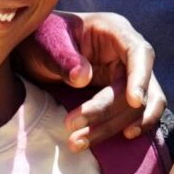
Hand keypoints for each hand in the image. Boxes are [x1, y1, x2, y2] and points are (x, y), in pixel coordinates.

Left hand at [14, 11, 164, 149]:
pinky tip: (100, 142)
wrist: (32, 50)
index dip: (141, 77)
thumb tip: (84, 78)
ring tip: (77, 142)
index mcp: (115, 31)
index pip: (140, 52)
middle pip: (137, 87)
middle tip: (71, 126)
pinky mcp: (119, 95)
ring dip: (111, 127)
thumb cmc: (41, 38)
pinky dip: (118, 129)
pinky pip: (131, 116)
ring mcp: (125, 76)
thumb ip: (64, 58)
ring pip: (136, 108)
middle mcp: (126, 54)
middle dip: (107, 112)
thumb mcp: (47, 44)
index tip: (134, 101)